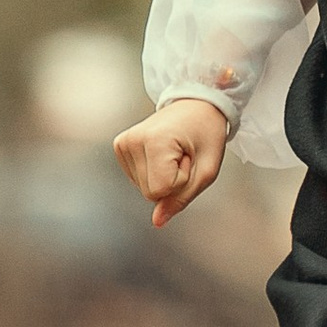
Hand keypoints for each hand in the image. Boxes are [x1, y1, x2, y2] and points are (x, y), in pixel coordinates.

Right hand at [115, 98, 229, 226]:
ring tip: (174, 151)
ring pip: (143, 188)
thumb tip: (158, 222)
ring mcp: (123, 142)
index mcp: (154, 141)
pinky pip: (137, 179)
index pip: (160, 191)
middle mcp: (132, 140)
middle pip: (150, 193)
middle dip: (172, 181)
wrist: (196, 104)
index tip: (189, 157)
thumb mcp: (206, 171)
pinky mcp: (120, 145)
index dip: (181, 181)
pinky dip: (153, 172)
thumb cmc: (207, 133)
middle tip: (183, 154)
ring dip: (163, 176)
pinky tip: (163, 152)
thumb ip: (182, 199)